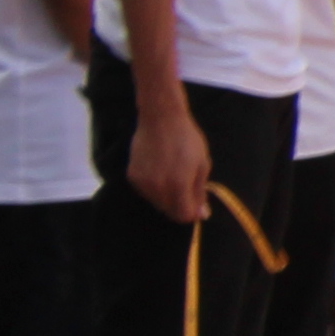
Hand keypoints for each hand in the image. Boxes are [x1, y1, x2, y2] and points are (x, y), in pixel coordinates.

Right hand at [128, 90, 211, 223]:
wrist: (161, 118)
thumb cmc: (187, 140)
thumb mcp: (202, 165)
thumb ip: (199, 192)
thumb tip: (201, 215)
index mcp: (178, 186)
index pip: (183, 216)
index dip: (192, 212)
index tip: (197, 203)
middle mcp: (157, 188)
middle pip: (169, 212)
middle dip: (180, 205)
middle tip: (186, 185)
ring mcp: (142, 183)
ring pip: (157, 203)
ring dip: (167, 198)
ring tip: (173, 175)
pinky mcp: (132, 176)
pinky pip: (146, 192)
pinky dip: (155, 189)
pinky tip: (160, 171)